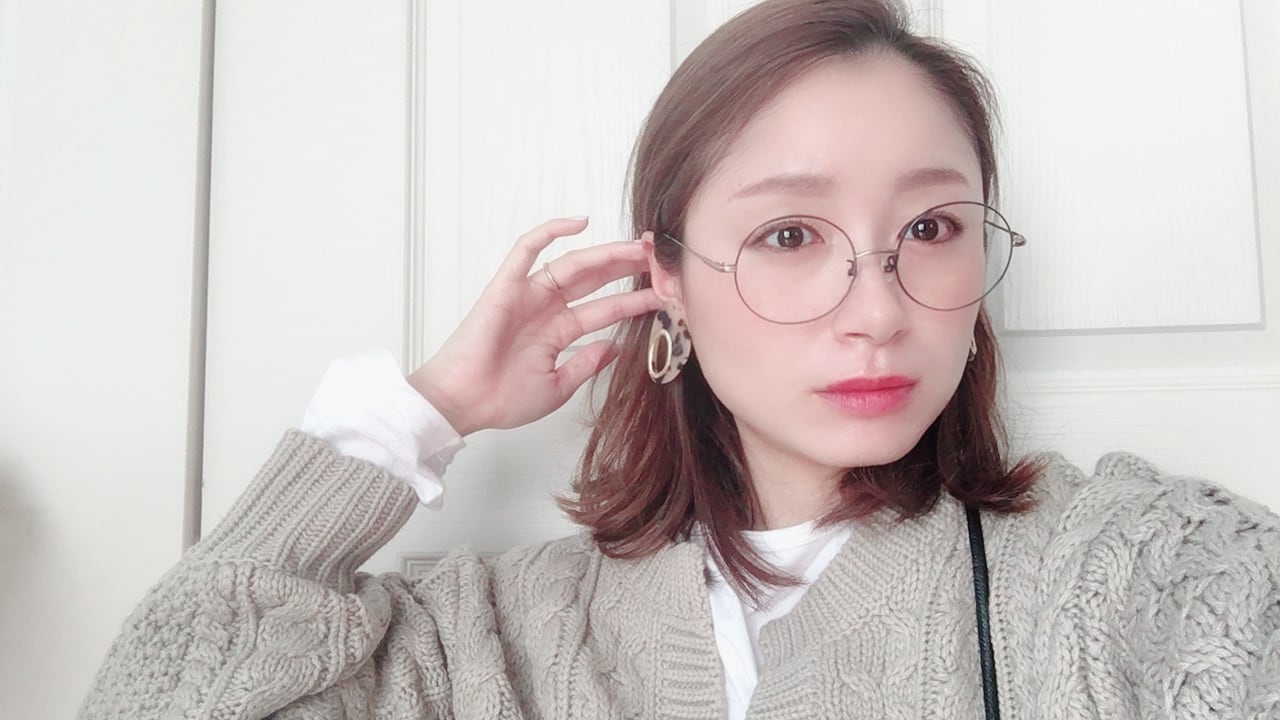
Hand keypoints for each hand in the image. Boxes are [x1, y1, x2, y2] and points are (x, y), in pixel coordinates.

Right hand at [406, 217, 659, 436]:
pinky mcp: (506, 286)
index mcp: (558, 332)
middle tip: (659, 258)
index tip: (664, 294)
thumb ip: (585, 364)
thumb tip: (614, 348)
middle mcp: (546, 309)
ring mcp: (527, 295)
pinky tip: (578, 222)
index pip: (604, 309)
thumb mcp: (557, 387)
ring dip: (604, 254)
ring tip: (637, 246)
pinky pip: (526, 250)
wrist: (464, 403)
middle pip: (594, 280)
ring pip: (572, 264)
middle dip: (626, 268)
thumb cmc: (502, 400)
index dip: (633, 300)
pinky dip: (549, 232)